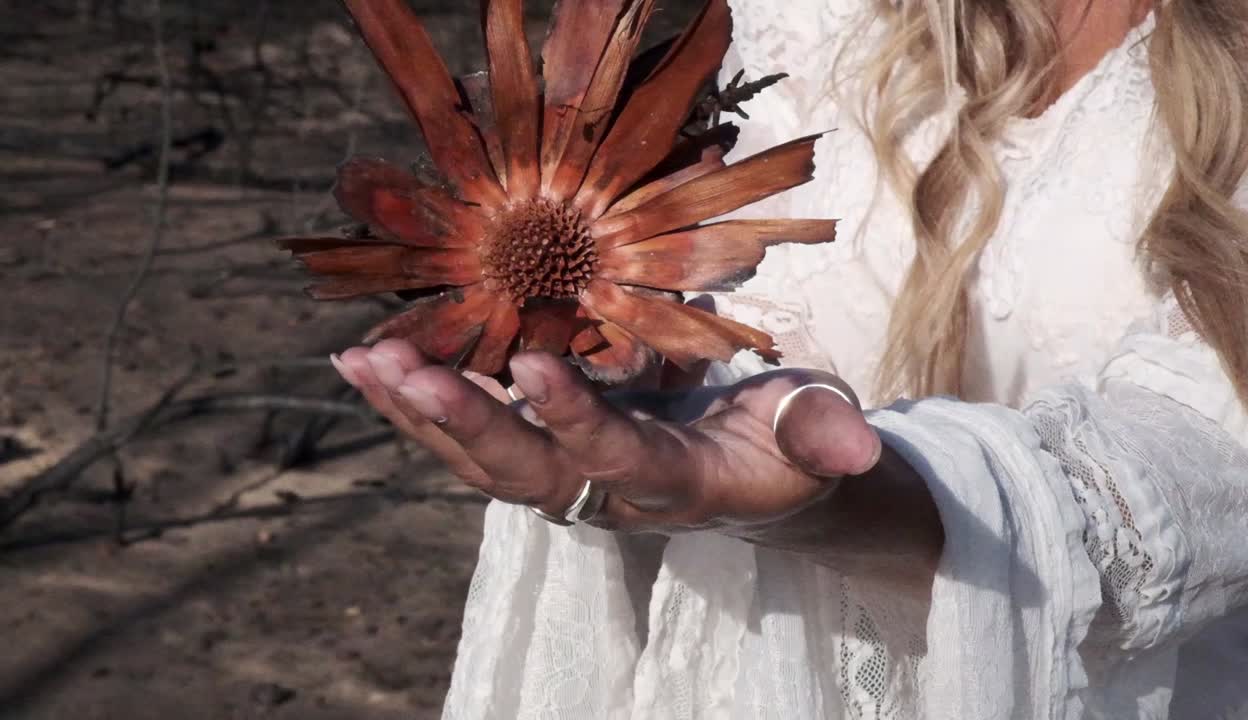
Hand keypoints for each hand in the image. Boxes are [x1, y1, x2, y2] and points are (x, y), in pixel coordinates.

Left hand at [331, 340, 884, 531]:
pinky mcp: (543, 449)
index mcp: (671, 480)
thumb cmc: (784, 444)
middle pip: (521, 470)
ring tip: (360, 361)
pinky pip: (472, 432)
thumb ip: (823, 435)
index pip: (614, 456)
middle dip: (461, 422)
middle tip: (398, 368)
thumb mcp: (814, 430)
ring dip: (418, 411)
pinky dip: (419, 400)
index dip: (573, 417)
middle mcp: (605, 488)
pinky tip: (370, 362)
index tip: (529, 362)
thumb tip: (856, 446)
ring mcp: (567, 473)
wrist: (751, 476)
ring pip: (479, 458)